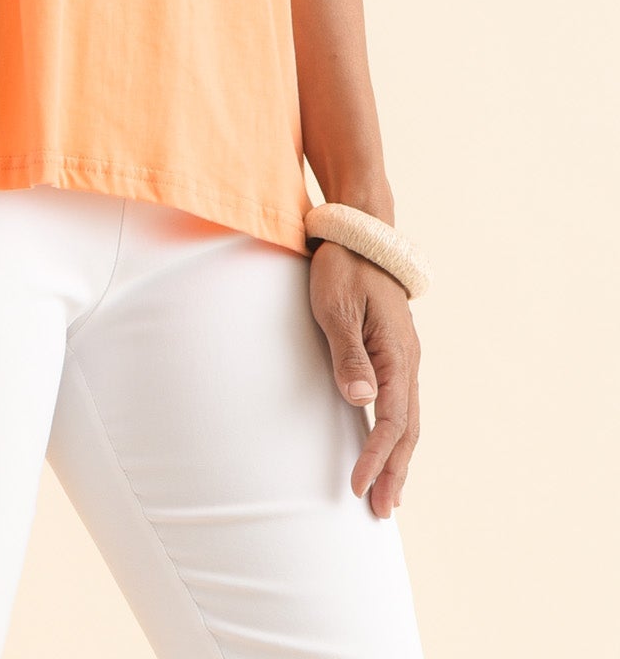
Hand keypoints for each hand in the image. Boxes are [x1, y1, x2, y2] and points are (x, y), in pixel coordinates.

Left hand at [308, 240, 420, 518]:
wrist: (359, 232)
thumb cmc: (342, 267)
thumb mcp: (336, 305)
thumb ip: (348, 352)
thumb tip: (361, 399)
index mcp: (397, 353)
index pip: (391, 419)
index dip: (376, 456)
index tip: (358, 486)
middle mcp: (408, 360)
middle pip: (407, 429)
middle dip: (395, 472)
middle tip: (381, 513)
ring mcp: (404, 357)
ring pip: (408, 419)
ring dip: (399, 459)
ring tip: (389, 495)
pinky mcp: (395, 352)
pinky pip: (401, 403)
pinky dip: (397, 434)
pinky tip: (388, 447)